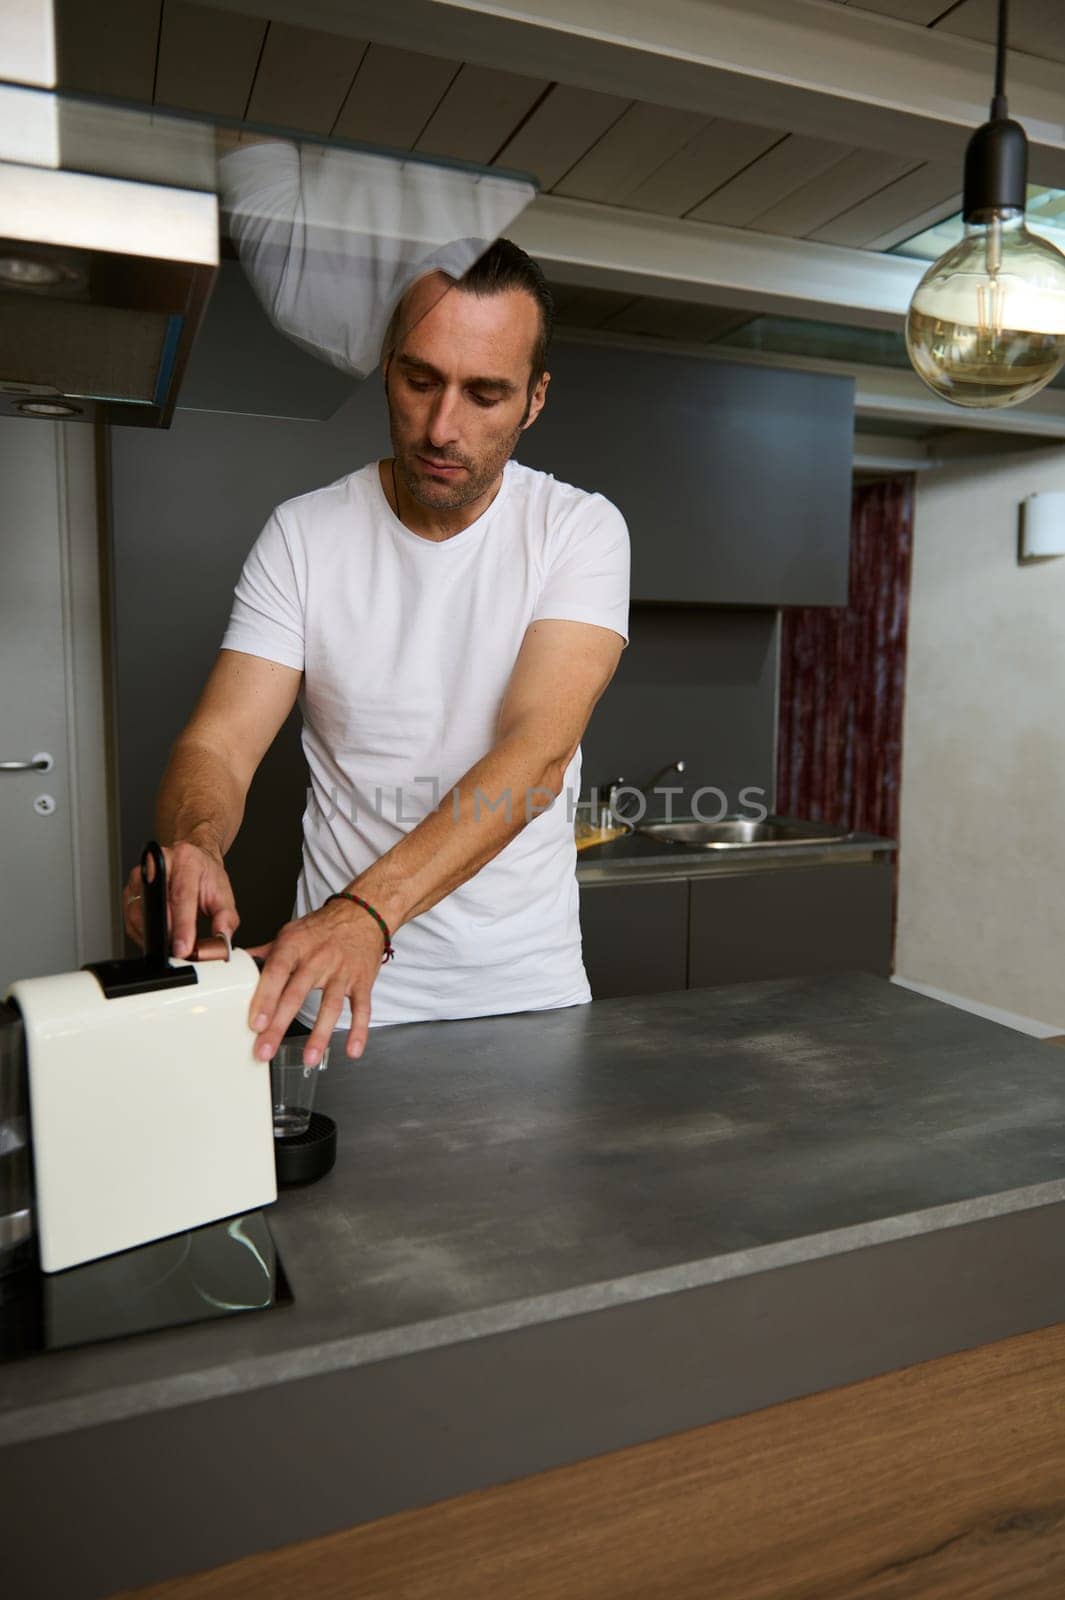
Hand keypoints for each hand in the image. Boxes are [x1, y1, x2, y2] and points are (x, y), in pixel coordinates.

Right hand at [122, 841, 238, 957]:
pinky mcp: (130, 892)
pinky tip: (159, 939)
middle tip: (180, 952)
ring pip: (140, 915)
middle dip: (167, 934)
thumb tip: (221, 941)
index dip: (182, 926)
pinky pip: (131, 920)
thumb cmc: (204, 875)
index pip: (182, 896)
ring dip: (155, 937)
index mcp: (186, 861)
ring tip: (172, 946)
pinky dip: (145, 935)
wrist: (191, 860)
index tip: (184, 947)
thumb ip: (226, 918)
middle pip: (157, 905)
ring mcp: (140, 878)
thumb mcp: (223, 893)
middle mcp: (159, 865)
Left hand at [245, 901, 386, 1065]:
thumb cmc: (322, 927)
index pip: (276, 973)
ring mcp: (341, 972)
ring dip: (320, 1034)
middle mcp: (318, 960)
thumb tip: (236, 966)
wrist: (362, 914)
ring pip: (330, 1006)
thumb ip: (265, 955)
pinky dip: (359, 1030)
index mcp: (294, 947)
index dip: (265, 998)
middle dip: (280, 1025)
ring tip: (309, 1059)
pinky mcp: (362, 982)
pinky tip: (352, 1050)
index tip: (255, 1023)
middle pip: (297, 994)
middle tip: (265, 1050)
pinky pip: (362, 1008)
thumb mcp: (290, 934)